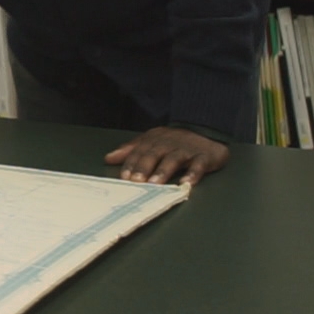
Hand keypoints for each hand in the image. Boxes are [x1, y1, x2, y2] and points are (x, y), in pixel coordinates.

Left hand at [103, 126, 229, 185]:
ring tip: (155, 183)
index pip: (139, 151)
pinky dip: (193, 174)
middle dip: (144, 168)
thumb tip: (108, 158)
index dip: (131, 163)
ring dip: (163, 171)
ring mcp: (187, 149)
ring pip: (173, 159)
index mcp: (154, 140)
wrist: (206, 130)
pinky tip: (186, 183)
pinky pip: (198, 165)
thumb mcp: (150, 142)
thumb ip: (130, 150)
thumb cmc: (174, 141)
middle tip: (136, 181)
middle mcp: (168, 144)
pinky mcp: (204, 156)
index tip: (123, 176)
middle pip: (154, 155)